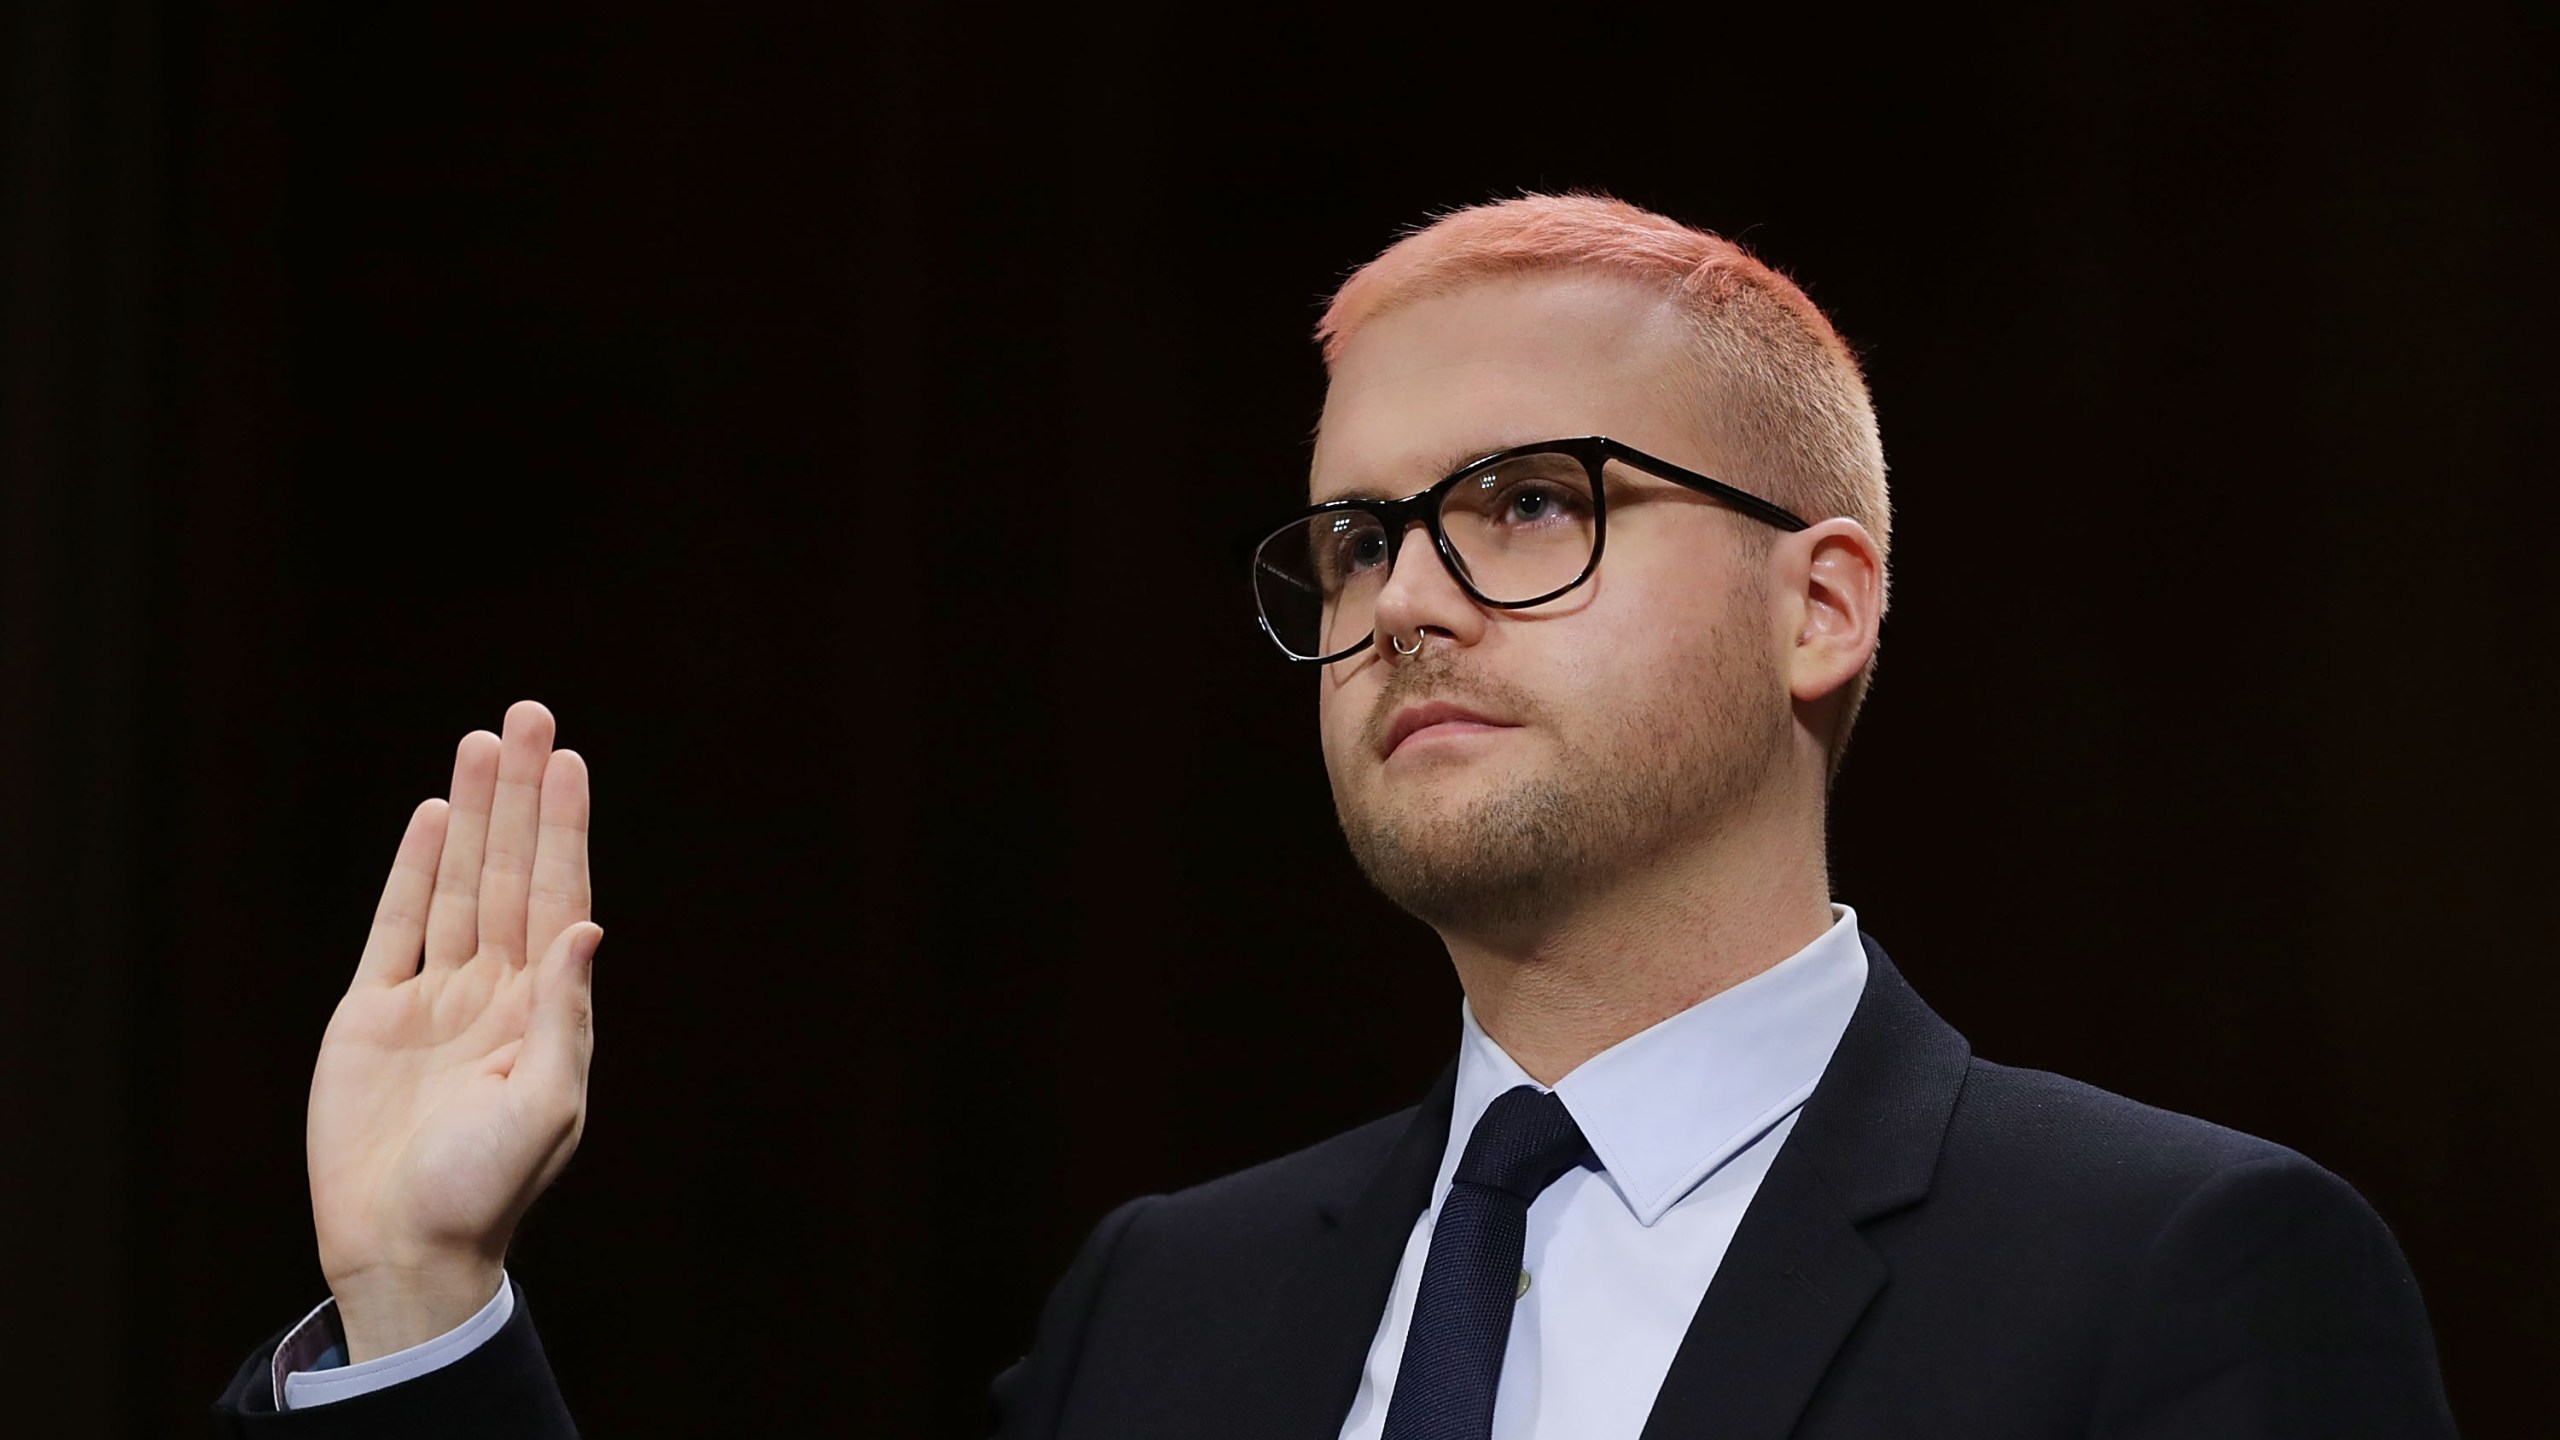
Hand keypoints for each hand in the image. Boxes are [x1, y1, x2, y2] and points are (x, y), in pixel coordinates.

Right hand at [306, 700, 599, 1361]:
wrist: (405, 1247)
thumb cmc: (486, 1189)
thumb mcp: (546, 1105)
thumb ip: (564, 1015)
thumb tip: (588, 928)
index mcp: (545, 1009)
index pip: (558, 895)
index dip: (564, 828)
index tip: (570, 762)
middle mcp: (495, 990)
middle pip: (510, 871)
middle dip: (520, 796)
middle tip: (528, 715)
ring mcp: (435, 998)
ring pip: (456, 884)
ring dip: (470, 815)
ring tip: (481, 742)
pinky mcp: (374, 1015)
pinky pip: (397, 928)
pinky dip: (414, 872)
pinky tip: (432, 818)